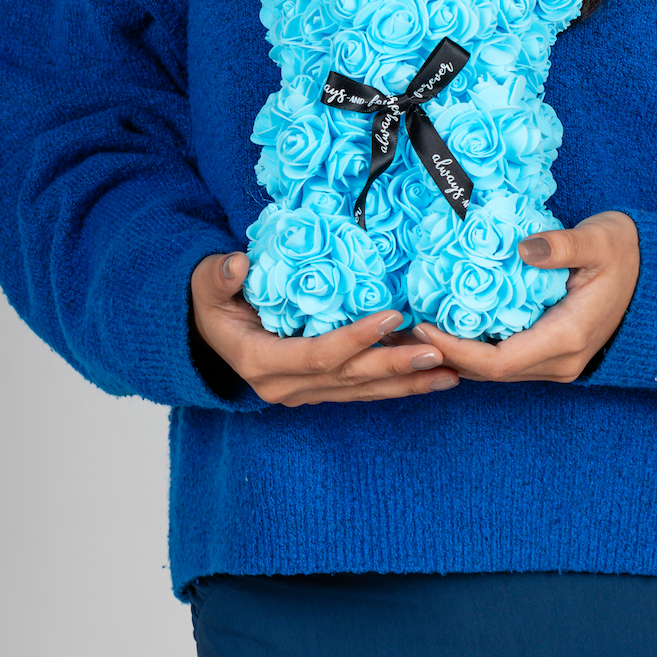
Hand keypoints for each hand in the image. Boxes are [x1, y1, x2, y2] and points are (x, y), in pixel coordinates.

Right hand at [190, 252, 459, 406]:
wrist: (205, 329)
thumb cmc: (209, 299)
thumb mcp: (206, 283)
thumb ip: (219, 276)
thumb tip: (236, 264)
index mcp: (261, 361)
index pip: (319, 354)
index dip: (356, 338)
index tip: (392, 313)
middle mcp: (285, 386)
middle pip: (350, 378)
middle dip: (396, 366)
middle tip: (440, 352)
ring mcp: (302, 392)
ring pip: (362, 390)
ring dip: (407, 382)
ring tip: (451, 372)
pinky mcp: (318, 389)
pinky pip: (361, 390)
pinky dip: (396, 383)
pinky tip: (429, 377)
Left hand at [413, 211, 639, 383]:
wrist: (656, 275)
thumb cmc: (627, 253)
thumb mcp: (599, 240)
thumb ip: (562, 245)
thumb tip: (523, 248)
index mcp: (567, 338)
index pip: (498, 362)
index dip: (455, 350)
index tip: (423, 327)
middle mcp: (560, 361)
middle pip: (490, 373)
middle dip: (445, 355)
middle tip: (405, 330)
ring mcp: (558, 361)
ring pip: (496, 370)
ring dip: (457, 354)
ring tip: (419, 330)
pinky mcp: (553, 352)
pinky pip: (506, 359)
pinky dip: (475, 348)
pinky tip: (451, 326)